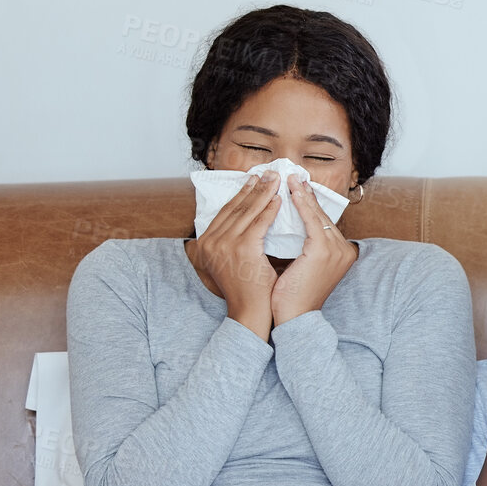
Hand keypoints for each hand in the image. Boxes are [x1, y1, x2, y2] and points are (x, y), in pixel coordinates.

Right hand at [190, 170, 282, 337]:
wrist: (250, 312)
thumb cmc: (247, 289)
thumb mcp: (233, 261)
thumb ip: (235, 241)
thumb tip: (248, 221)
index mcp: (206, 243)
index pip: (226, 211)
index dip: (241, 194)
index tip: (253, 180)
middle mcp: (211, 241)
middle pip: (236, 207)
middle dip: (254, 188)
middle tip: (267, 173)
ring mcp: (225, 244)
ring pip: (247, 211)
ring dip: (264, 192)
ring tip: (275, 179)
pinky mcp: (242, 248)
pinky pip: (259, 223)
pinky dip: (270, 209)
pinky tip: (279, 199)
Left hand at [271, 175, 359, 325]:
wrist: (294, 318)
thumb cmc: (292, 296)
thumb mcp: (303, 267)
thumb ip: (306, 247)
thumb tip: (291, 225)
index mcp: (343, 255)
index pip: (325, 222)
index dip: (311, 204)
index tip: (299, 188)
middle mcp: (345, 250)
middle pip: (322, 215)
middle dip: (307, 194)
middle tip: (293, 176)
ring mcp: (336, 249)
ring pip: (317, 214)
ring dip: (302, 194)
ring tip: (290, 178)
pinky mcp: (323, 250)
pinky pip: (310, 219)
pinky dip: (300, 203)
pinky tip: (290, 191)